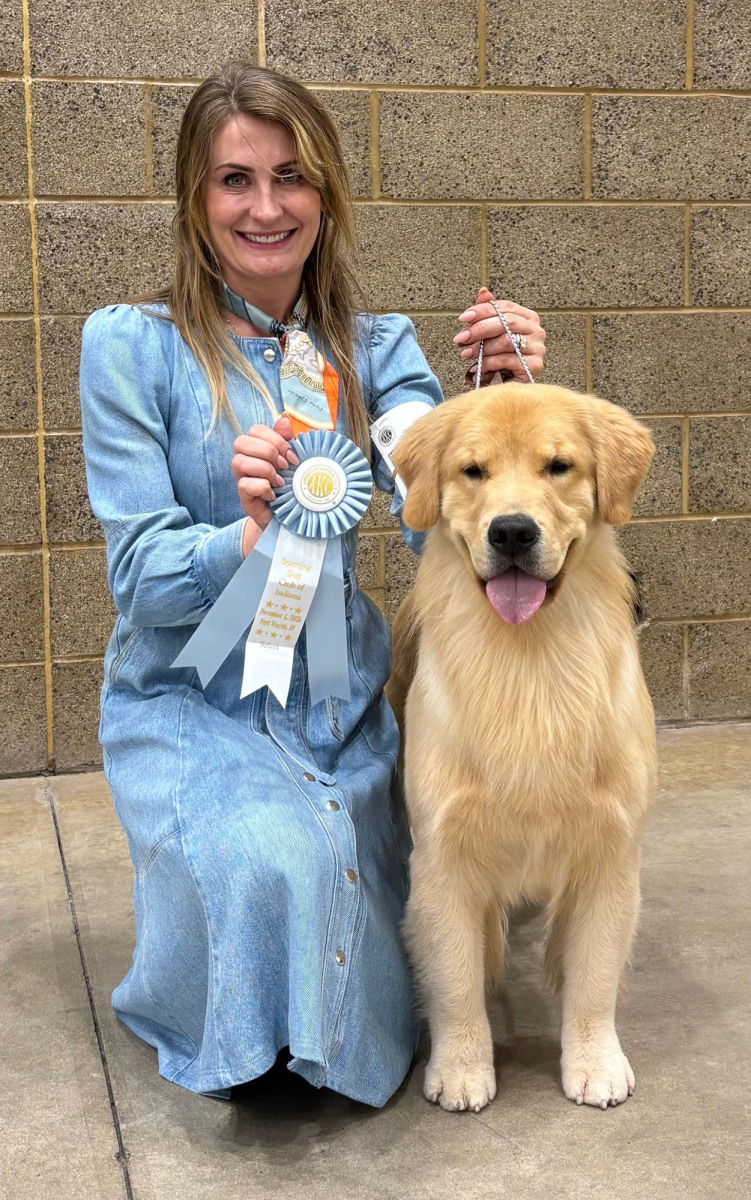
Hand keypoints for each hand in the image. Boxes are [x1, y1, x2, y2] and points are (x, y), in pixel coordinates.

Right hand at [232, 416, 298, 553]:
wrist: (293, 518)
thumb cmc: (295, 486)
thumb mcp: (298, 461)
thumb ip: (291, 439)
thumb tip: (284, 418)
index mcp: (259, 449)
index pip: (256, 430)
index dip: (275, 439)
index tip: (293, 456)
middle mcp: (246, 461)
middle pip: (241, 442)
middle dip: (268, 451)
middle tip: (285, 467)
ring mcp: (242, 480)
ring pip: (238, 462)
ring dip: (264, 469)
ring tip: (280, 481)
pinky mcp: (244, 498)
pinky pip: (244, 485)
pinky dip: (262, 487)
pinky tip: (274, 495)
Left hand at [454, 287, 545, 384]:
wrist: (509, 389)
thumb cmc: (500, 358)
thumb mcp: (492, 335)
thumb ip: (488, 313)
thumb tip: (483, 292)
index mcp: (528, 317)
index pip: (505, 307)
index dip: (483, 310)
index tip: (463, 317)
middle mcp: (536, 330)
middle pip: (506, 322)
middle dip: (480, 329)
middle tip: (462, 337)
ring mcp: (538, 348)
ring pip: (506, 341)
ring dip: (482, 348)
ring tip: (467, 354)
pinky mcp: (534, 366)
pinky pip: (507, 360)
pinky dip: (488, 363)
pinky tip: (477, 368)